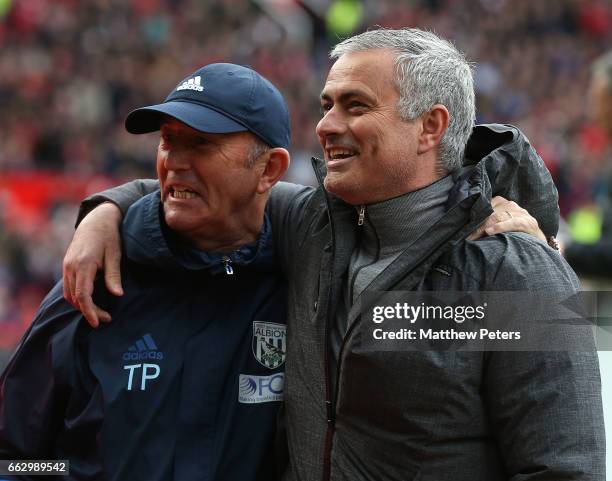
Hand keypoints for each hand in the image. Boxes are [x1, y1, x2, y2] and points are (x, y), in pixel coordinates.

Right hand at [63, 202, 123, 327]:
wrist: (96, 219)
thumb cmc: (109, 236)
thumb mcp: (115, 254)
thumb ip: (113, 275)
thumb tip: (117, 294)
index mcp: (84, 264)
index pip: (82, 295)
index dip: (89, 311)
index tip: (98, 322)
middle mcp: (71, 266)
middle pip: (75, 298)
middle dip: (88, 311)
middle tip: (106, 318)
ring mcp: (66, 266)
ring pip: (69, 294)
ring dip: (81, 306)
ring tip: (100, 312)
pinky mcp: (67, 265)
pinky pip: (68, 287)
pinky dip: (77, 297)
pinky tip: (90, 301)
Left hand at [468, 196, 545, 242]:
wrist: (538, 244)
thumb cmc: (513, 235)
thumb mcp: (497, 226)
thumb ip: (484, 223)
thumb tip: (462, 230)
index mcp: (501, 203)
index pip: (483, 206)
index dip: (471, 217)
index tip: (460, 228)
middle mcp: (511, 205)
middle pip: (488, 212)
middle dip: (475, 225)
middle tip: (463, 236)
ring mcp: (521, 213)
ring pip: (498, 216)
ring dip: (483, 227)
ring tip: (472, 237)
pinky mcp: (529, 223)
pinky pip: (513, 223)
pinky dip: (501, 227)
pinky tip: (490, 231)